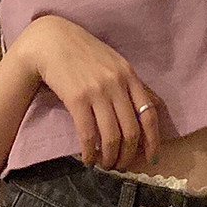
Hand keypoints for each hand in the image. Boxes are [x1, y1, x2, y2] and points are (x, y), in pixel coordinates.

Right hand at [15, 15, 161, 170]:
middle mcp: (117, 84)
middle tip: (121, 166)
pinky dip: (90, 152)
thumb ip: (133, 85)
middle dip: (128, 155)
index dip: (153, 140)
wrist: (51, 41)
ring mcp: (97, 91)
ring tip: (105, 165)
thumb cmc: (84, 52)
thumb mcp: (115, 63)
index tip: (151, 158)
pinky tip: (88, 158)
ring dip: (109, 158)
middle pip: (131, 131)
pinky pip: (88, 134)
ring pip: (111, 137)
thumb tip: (155, 106)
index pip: (149, 114)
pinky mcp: (76, 99)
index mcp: (130, 75)